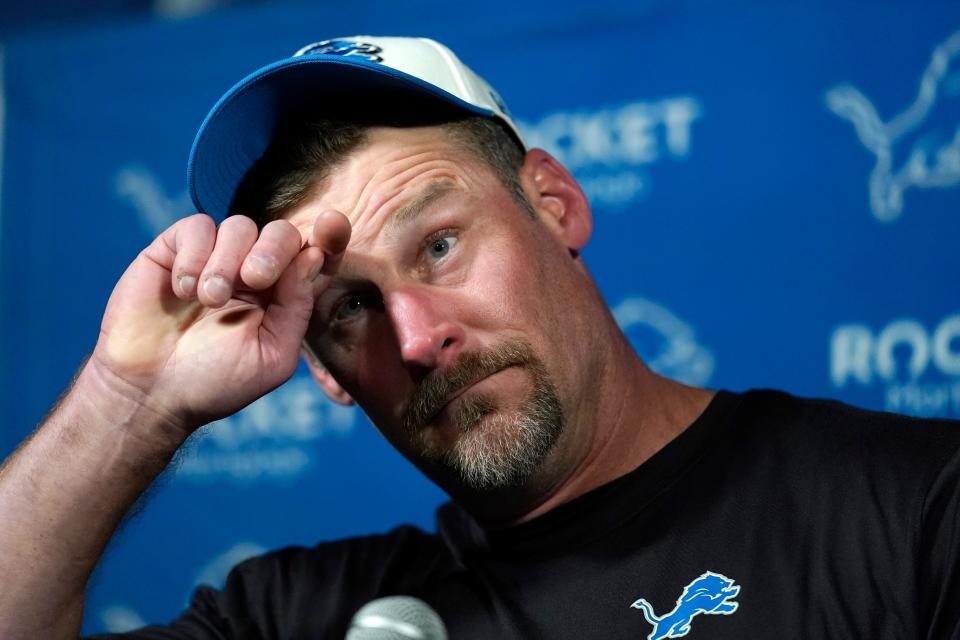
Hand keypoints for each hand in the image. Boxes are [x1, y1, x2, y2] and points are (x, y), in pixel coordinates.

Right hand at [88, 210, 350, 434]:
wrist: (150, 391)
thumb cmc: (214, 382)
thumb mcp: (272, 355)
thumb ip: (297, 307)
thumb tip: (313, 255)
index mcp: (285, 296)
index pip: (315, 256)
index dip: (330, 236)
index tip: (333, 222)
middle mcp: (253, 272)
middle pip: (281, 232)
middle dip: (274, 250)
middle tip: (254, 279)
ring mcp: (215, 258)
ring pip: (239, 226)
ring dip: (227, 261)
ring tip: (209, 300)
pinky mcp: (175, 250)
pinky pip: (197, 227)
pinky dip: (194, 255)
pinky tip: (184, 290)